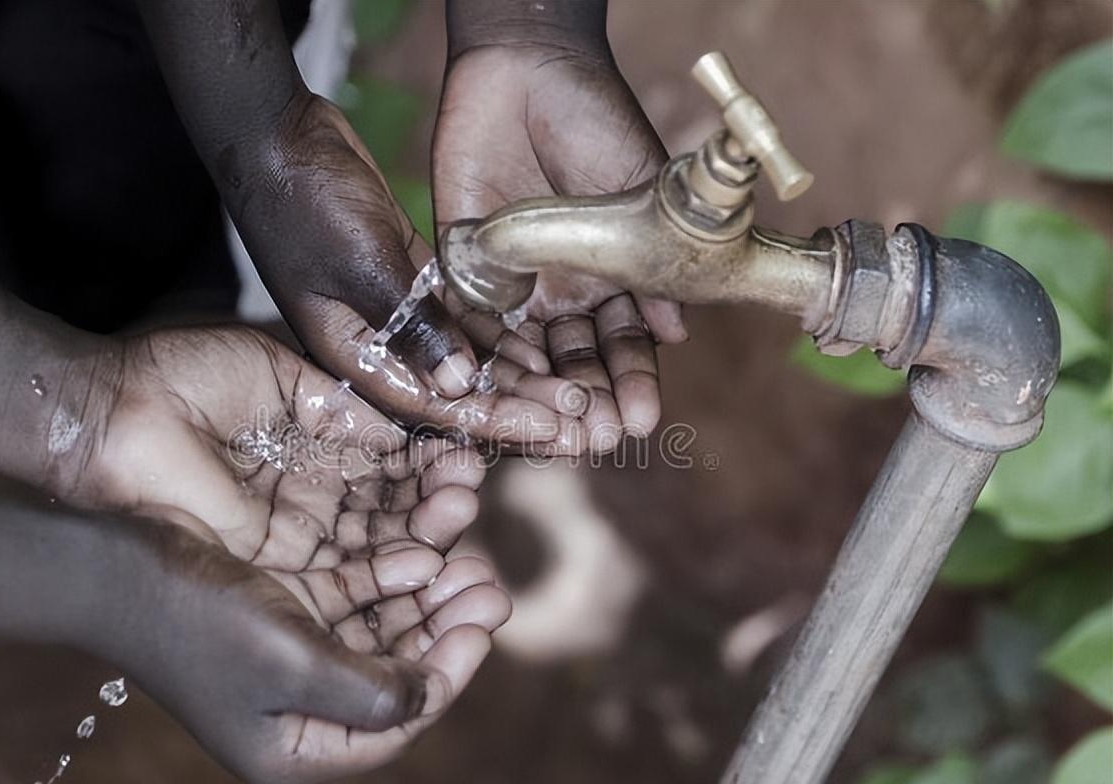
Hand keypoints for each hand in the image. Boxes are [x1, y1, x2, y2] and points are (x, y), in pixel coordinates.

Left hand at [49, 324, 496, 556]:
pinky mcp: (270, 570)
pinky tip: (429, 560)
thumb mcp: (280, 376)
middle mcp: (311, 498)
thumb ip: (344, 405)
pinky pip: (341, 581)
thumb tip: (404, 426)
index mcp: (315, 448)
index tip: (467, 456)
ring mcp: (292, 536)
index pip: (390, 467)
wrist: (111, 412)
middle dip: (438, 510)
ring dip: (424, 544)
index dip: (430, 467)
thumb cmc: (182, 378)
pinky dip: (388, 574)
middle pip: (392, 515)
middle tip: (471, 494)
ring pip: (375, 552)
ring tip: (463, 523)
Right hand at [118, 498, 509, 782]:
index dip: (446, 675)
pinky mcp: (282, 606)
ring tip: (469, 560)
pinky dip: (387, 575)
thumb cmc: (194, 618)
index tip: (481, 625)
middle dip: (444, 629)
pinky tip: (422, 547)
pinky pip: (352, 595)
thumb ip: (368, 691)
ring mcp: (290, 654)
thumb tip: (427, 695)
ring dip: (425, 596)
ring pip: (380, 629)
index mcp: (292, 746)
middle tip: (490, 586)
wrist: (110, 562)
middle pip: (394, 673)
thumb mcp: (290, 663)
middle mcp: (296, 707)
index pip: (394, 723)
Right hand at [237, 95, 586, 450]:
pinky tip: (547, 347)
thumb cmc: (304, 200)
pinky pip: (464, 322)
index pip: (432, 406)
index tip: (554, 430)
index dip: (496, 423)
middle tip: (584, 421)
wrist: (277, 138)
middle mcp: (377, 346)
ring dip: (518, 377)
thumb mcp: (362, 264)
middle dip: (519, 409)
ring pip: (465, 360)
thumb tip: (461, 386)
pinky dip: (501, 336)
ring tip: (578, 392)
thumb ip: (412, 325)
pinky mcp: (411, 282)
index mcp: (353, 357)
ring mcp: (395, 315)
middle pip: (455, 393)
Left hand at [434, 41, 688, 450]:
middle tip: (596, 441)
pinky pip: (470, 320)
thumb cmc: (597, 123)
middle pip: (572, 361)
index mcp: (612, 276)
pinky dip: (479, 355)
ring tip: (548, 430)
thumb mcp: (638, 193)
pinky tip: (489, 387)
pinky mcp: (463, 265)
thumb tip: (679, 333)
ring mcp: (514, 282)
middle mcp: (563, 290)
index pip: (623, 344)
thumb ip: (651, 263)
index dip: (631, 381)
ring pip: (524, 355)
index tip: (641, 418)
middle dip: (586, 402)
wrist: (529, 68)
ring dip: (536, 393)